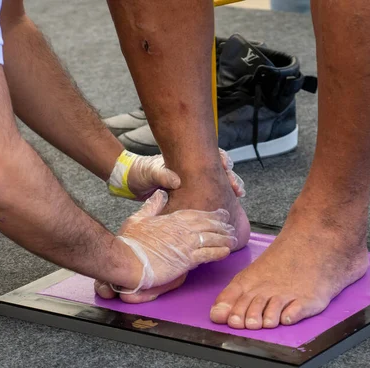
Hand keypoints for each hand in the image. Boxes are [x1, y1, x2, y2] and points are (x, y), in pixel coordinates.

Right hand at [100, 190, 237, 293]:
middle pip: (208, 224)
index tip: (220, 214)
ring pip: (211, 238)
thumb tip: (158, 195)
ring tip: (233, 239)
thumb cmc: (130, 242)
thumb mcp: (138, 218)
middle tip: (231, 226)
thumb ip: (151, 207)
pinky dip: (218, 252)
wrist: (127, 260)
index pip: (196, 214)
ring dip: (224, 238)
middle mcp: (183, 230)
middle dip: (221, 225)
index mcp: (172, 219)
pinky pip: (207, 255)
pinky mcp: (186, 260)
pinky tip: (226, 251)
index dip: (211, 214)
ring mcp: (186, 244)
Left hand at [108, 149, 245, 199]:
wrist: (131, 183)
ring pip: (217, 184)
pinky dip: (217, 202)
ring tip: (238, 197)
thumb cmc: (140, 173)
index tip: (228, 166)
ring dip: (228, 190)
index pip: (210, 154)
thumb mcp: (148, 172)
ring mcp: (193, 182)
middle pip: (219, 171)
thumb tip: (176, 180)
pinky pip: (207, 197)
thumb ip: (161, 175)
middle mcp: (192, 169)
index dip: (222, 159)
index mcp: (185, 159)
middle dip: (232, 178)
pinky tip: (223, 211)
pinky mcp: (190, 195)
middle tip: (238, 189)